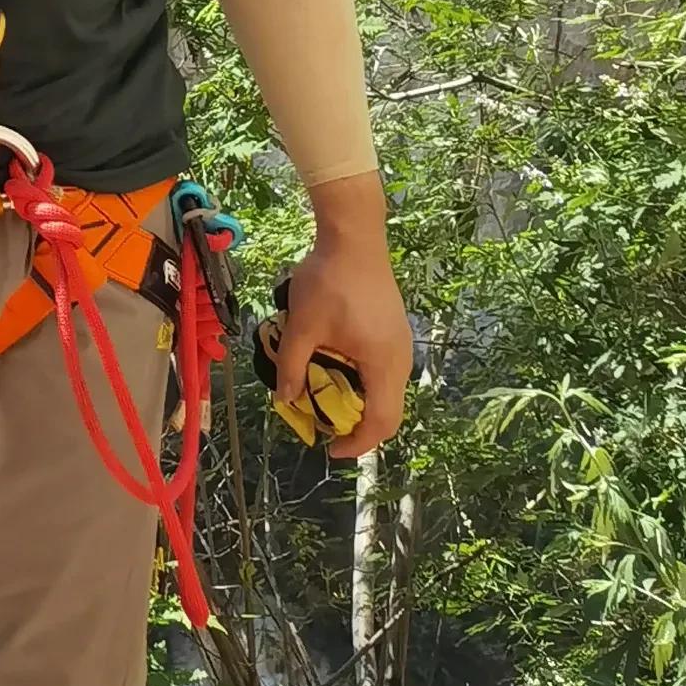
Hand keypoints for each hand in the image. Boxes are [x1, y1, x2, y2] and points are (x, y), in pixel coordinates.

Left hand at [282, 176, 411, 458]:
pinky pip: (385, 370)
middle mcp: (401, 359)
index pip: (380, 422)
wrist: (354, 235)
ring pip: (388, 390)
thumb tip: (284, 400)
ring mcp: (401, 343)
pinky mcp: (394, 329)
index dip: (357, 443)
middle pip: (389, 411)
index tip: (331, 449)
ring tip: (328, 400)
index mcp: (384, 364)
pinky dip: (365, 382)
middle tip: (327, 428)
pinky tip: (337, 369)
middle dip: (359, 427)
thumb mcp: (302, 325)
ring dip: (361, 402)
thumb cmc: (329, 280)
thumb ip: (291, 366)